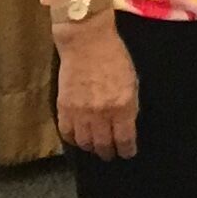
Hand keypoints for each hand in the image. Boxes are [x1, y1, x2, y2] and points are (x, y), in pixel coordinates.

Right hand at [54, 23, 138, 159]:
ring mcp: (80, 112)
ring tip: (95, 148)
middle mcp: (101, 113)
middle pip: (103, 144)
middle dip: (108, 152)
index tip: (128, 153)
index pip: (125, 138)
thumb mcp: (132, 80)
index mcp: (122, 105)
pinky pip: (66, 132)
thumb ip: (130, 105)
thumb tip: (127, 124)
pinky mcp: (64, 108)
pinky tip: (78, 138)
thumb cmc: (115, 57)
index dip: (127, 150)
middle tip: (110, 155)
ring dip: (91, 147)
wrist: (87, 42)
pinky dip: (73, 139)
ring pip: (84, 142)